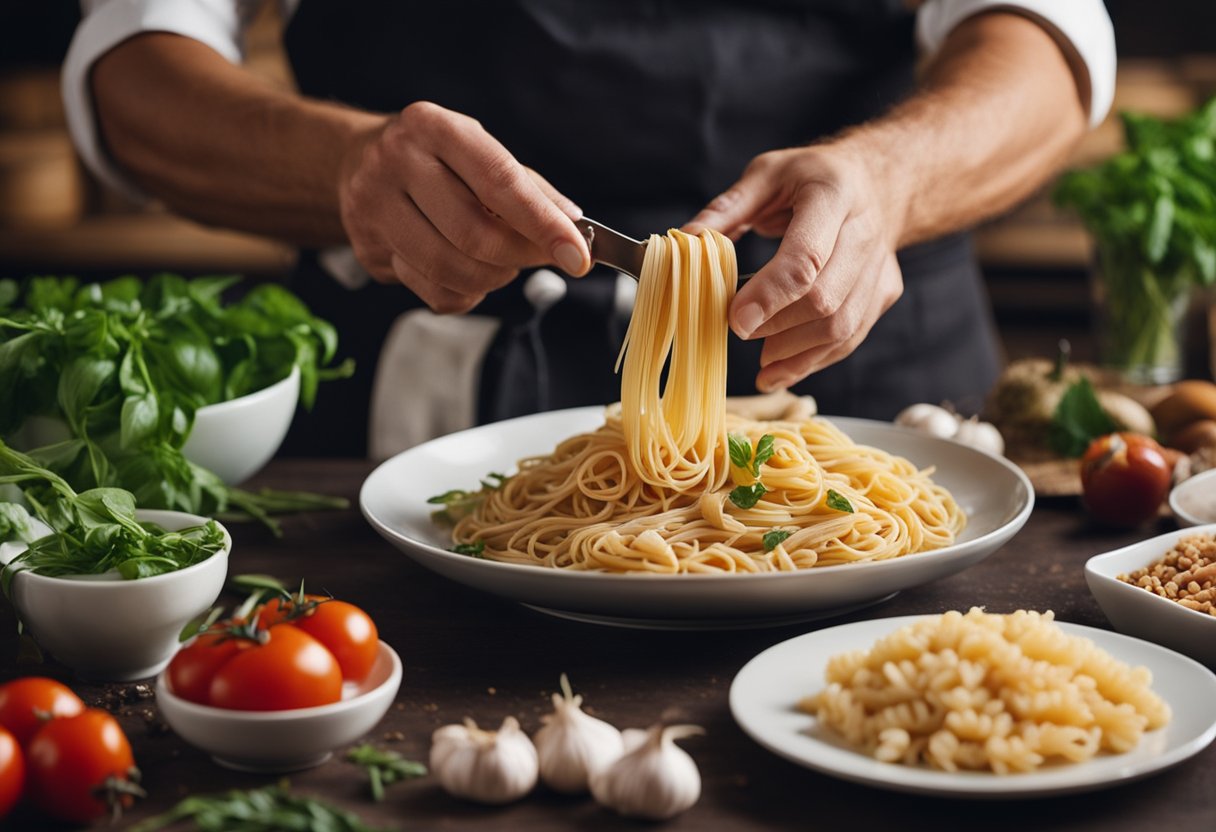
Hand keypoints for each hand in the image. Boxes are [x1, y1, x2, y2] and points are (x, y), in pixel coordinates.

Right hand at [337, 101, 589, 312]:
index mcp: (434, 127)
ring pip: (451, 270)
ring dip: (494, 278)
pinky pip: (433, 292)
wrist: (356, 160)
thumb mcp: (479, 151)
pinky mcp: (368, 249)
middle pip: (474, 234)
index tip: (578, 255)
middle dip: (520, 256)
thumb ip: (529, 188)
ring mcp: (374, 207)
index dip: (543, 224)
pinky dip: (466, 293)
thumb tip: (572, 225)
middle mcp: (397, 162)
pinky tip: (468, 272)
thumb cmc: (434, 157)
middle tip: (542, 257)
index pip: (500, 182)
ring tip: (502, 262)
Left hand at [686, 144, 904, 391]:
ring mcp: (879, 266)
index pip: (806, 256)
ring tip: (761, 363)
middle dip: (777, 326)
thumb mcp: (766, 175)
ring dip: (796, 353)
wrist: (877, 181)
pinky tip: (782, 370)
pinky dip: (814, 360)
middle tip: (739, 331)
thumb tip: (685, 242)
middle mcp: (865, 232)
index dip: (769, 294)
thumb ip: (727, 209)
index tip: (736, 321)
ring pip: (842, 326)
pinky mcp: (884, 291)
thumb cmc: (812, 177)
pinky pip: (851, 336)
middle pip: (825, 299)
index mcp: (833, 194)